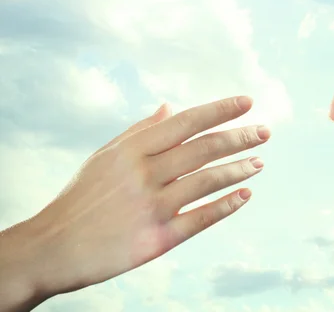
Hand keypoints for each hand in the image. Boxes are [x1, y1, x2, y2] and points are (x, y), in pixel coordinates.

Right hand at [0, 97, 269, 310]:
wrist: (54, 247)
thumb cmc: (82, 197)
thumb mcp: (105, 157)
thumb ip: (140, 132)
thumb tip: (169, 108)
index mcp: (132, 149)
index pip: (187, 121)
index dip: (221, 110)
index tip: (248, 102)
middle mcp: (144, 173)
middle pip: (204, 148)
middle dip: (240, 137)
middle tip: (265, 132)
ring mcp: (152, 206)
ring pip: (208, 180)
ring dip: (239, 169)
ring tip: (259, 161)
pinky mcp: (158, 238)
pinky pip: (202, 217)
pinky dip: (227, 204)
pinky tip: (245, 194)